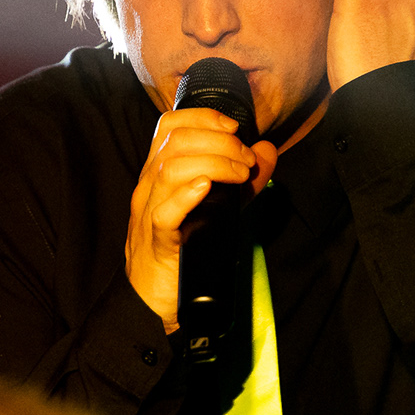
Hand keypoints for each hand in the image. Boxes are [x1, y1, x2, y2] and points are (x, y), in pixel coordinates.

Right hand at [126, 108, 277, 331]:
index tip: (233, 129)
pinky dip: (186, 195)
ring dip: (213, 164)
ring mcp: (148, 211)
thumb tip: (266, 150)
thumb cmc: (184, 247)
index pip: (169, 125)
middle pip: (176, 142)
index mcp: (158, 171)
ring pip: (170, 170)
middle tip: (246, 161)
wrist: (157, 297)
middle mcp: (148, 185)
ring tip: (240, 175)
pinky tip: (207, 188)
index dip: (203, 117)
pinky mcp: (156, 240)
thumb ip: (242, 177)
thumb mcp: (218, 204)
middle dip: (219, 142)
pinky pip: (163, 211)